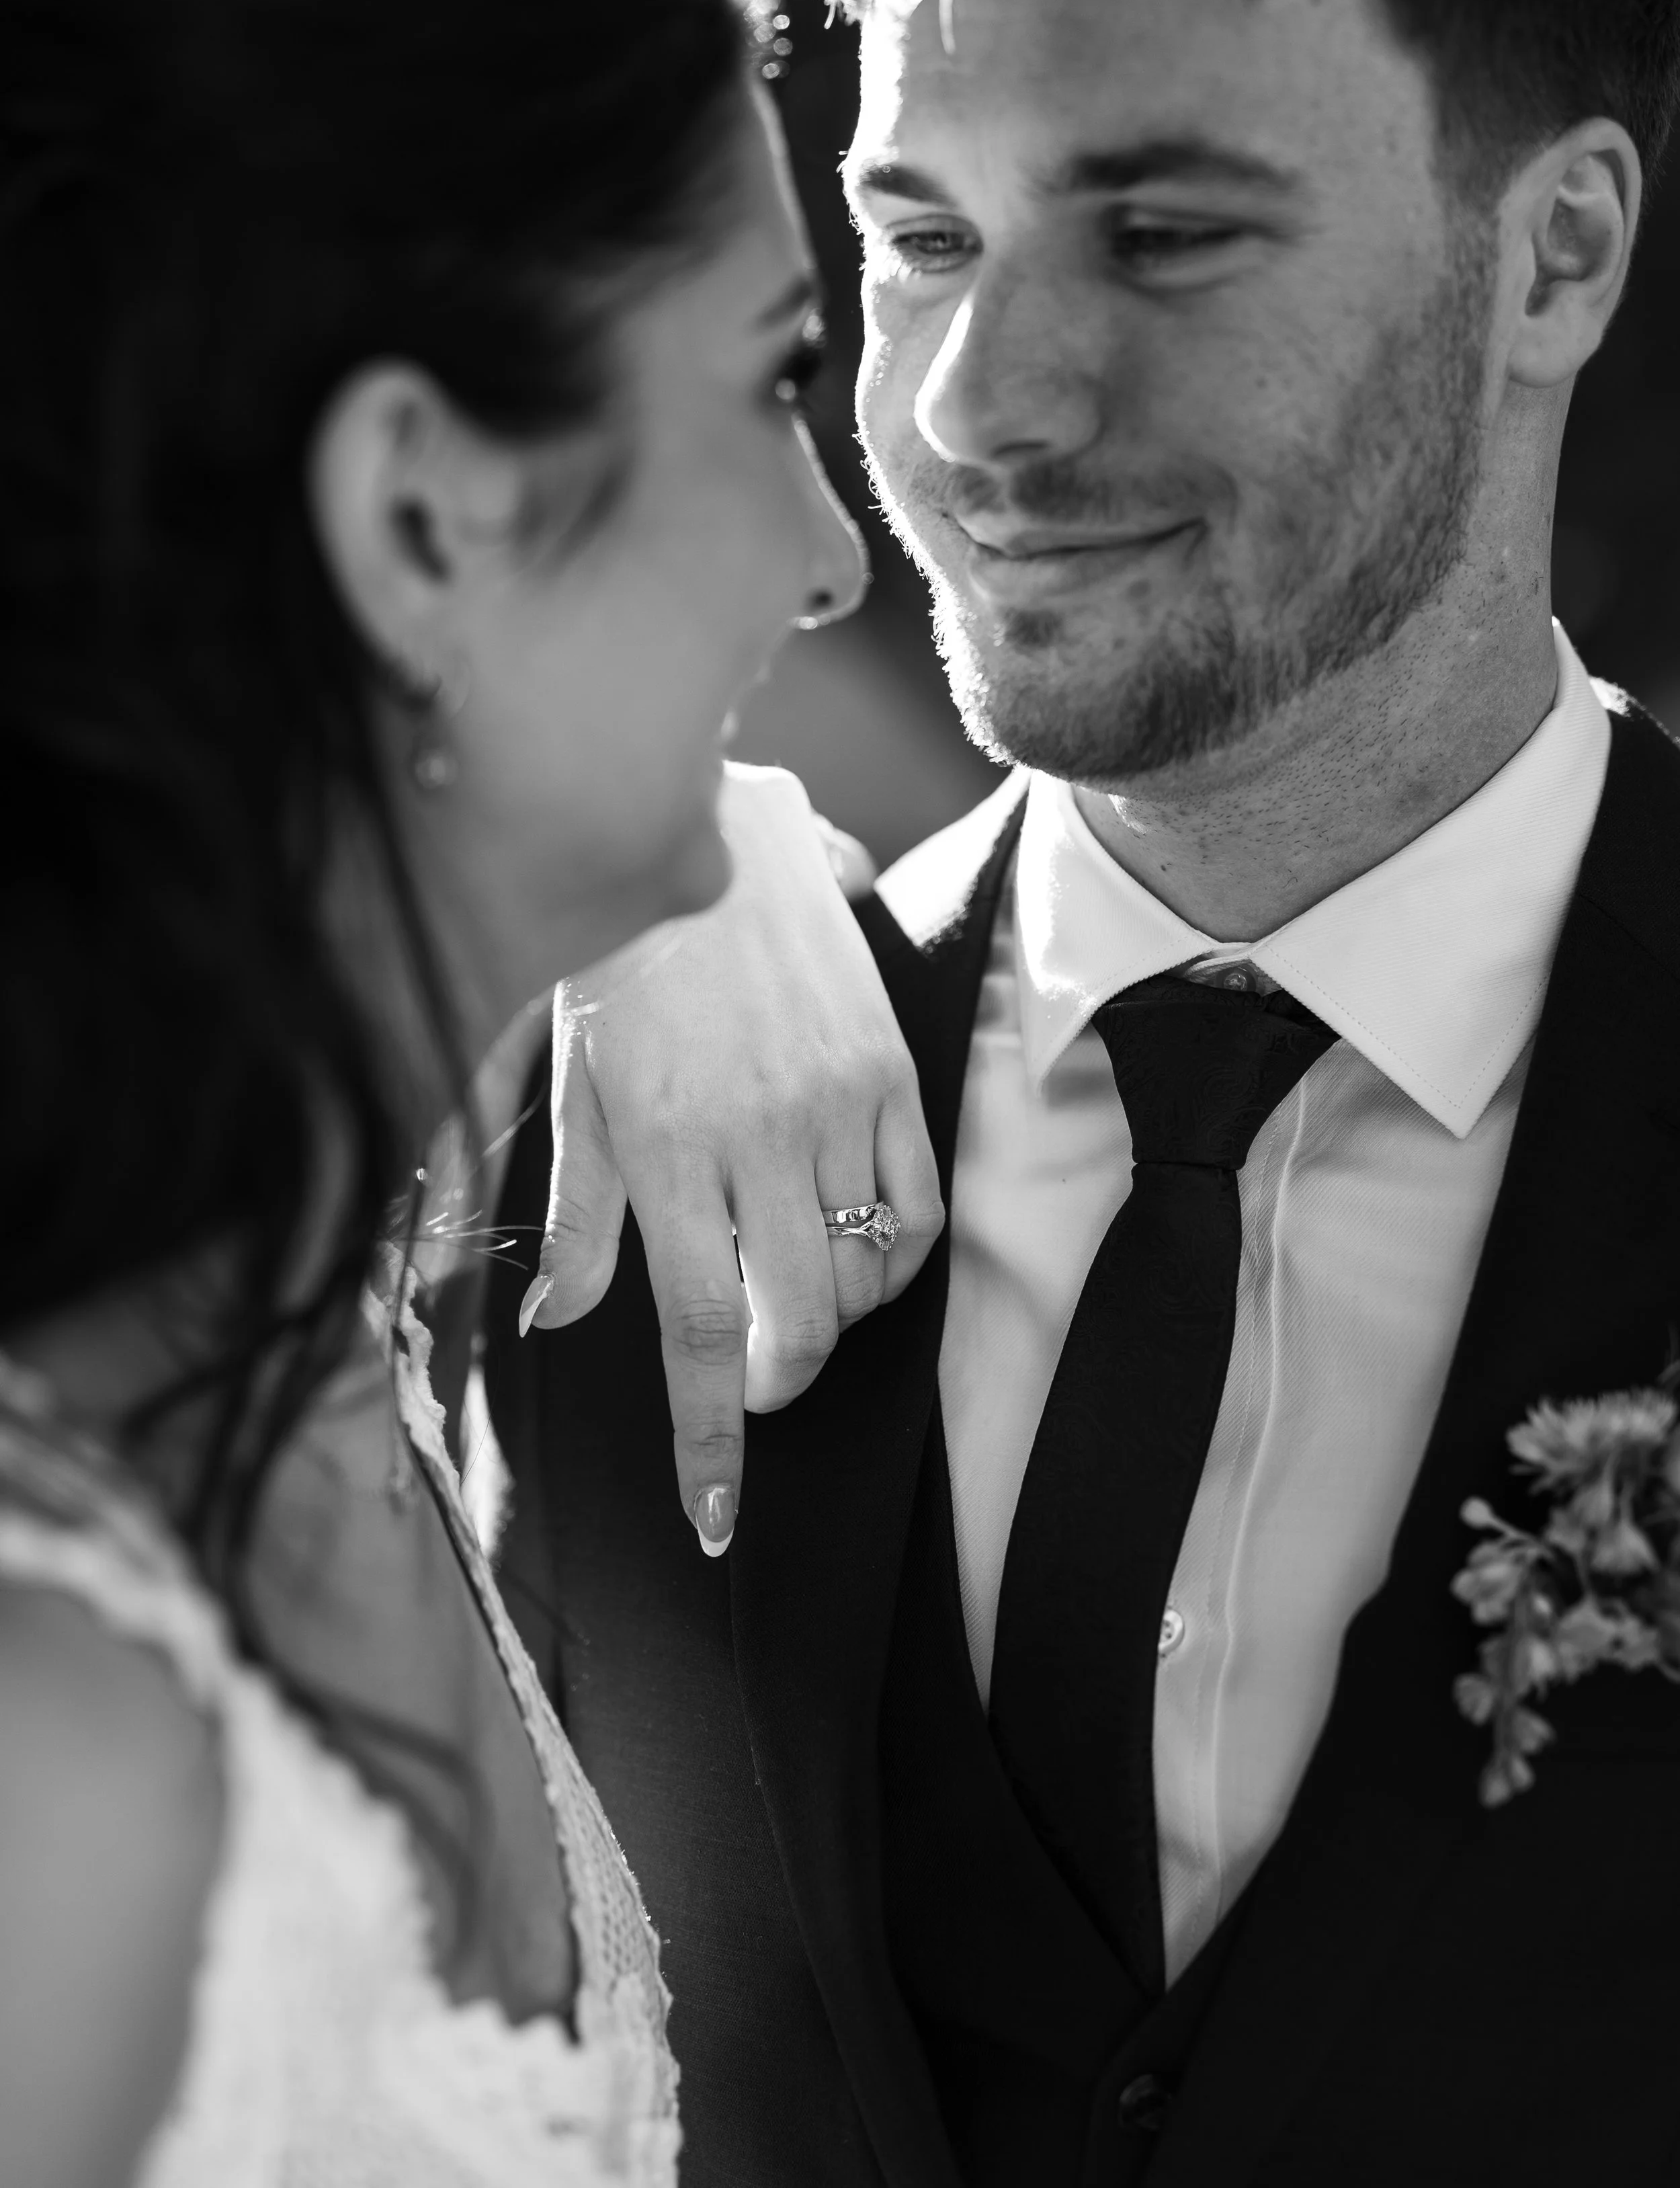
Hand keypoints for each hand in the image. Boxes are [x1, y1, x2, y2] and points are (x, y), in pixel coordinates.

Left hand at [518, 764, 942, 1552]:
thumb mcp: (571, 1086)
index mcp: (666, 1148)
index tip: (715, 1518)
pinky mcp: (894, 1076)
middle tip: (749, 1378)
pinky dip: (894, 1259)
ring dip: (830, 1317)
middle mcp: (760, 1137)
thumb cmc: (622, 966)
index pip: (702, 1329)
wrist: (715, 844)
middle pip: (800, 1322)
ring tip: (791, 1287)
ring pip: (864, 1276)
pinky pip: (920, 1210)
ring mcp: (840, 1105)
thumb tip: (562, 1320)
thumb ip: (578, 1213)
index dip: (711, 1439)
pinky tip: (855, 1246)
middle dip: (775, 1383)